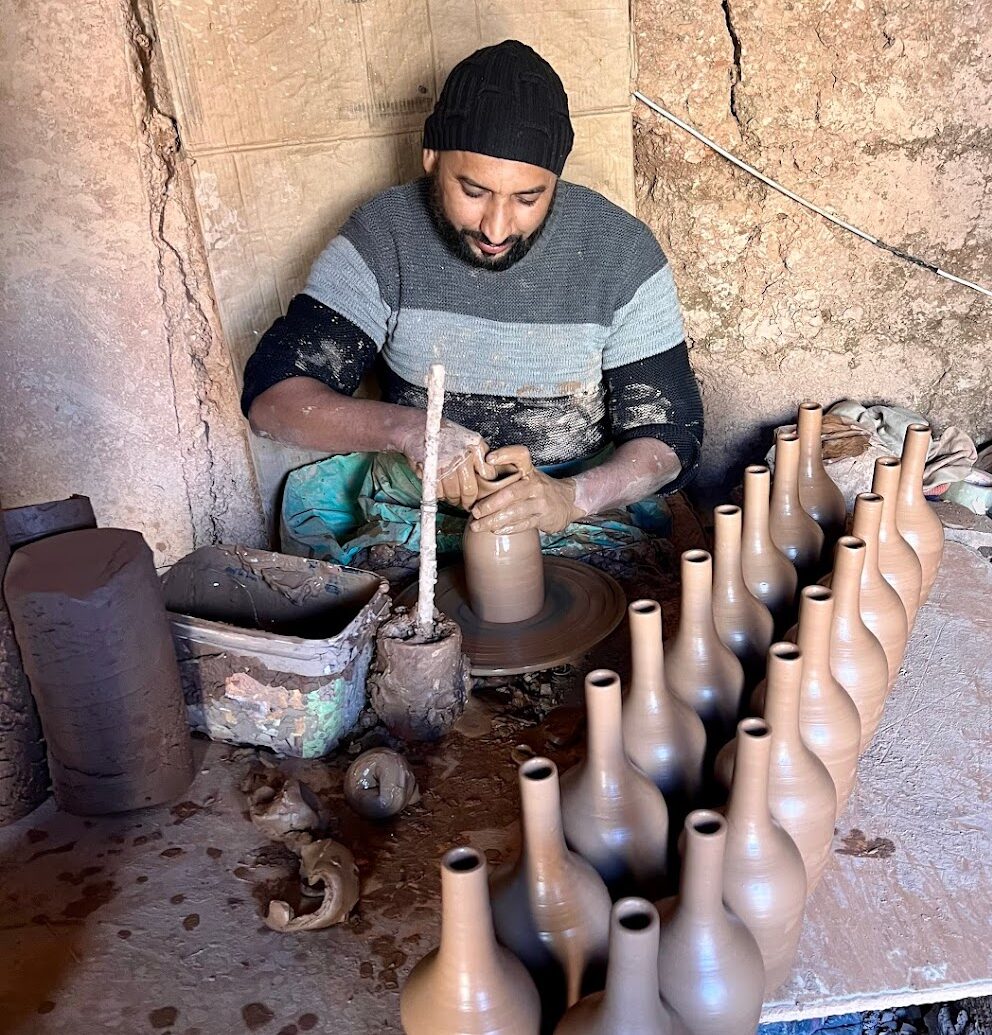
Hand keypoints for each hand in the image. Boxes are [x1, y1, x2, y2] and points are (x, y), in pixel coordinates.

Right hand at [400, 418, 495, 510]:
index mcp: (475, 447)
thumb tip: (491, 476)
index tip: (480, 495)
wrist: (417, 430)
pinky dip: (439, 495)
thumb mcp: (469, 439)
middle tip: (465, 504)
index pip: (487, 475)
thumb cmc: (444, 436)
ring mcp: (446, 464)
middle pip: (469, 490)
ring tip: (452, 498)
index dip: (484, 489)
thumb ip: (482, 457)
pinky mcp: (431, 471)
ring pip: (453, 493)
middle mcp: (462, 455)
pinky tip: (441, 491)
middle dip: (467, 501)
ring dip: (452, 499)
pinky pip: (438, 492)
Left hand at [468, 446, 582, 533]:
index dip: (505, 454)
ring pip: (515, 512)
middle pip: (511, 493)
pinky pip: (523, 524)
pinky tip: (495, 530)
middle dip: (490, 504)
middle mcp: (535, 484)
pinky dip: (508, 528)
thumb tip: (475, 479)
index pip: (519, 455)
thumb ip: (508, 475)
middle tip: (475, 512)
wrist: (568, 500)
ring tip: (477, 526)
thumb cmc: (539, 488)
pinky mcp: (543, 518)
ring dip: (493, 520)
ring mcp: (540, 502)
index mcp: (529, 470)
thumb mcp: (528, 476)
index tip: (489, 459)